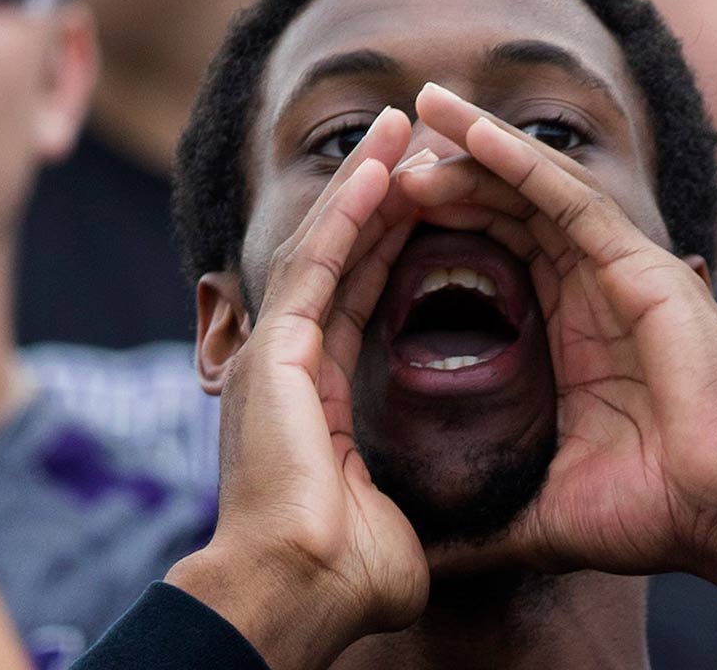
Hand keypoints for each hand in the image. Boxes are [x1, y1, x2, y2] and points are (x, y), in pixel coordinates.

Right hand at [168, 109, 429, 669]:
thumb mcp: (390, 522)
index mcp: (306, 400)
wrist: (296, 592)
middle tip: (410, 135)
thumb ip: (402, 500)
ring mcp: (274, 353)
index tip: (421, 203)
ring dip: (364, 180)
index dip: (384, 246)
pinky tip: (383, 167)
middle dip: (374, 193)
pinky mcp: (278, 350)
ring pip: (324, 243)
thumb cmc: (345, 579)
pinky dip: (351, 210)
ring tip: (401, 124)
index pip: (353, 299)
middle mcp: (283, 366)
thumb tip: (442, 526)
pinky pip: (321, 263)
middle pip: (336, 256)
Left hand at [403, 84, 716, 601]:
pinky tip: (465, 132)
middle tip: (385, 147)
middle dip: (449, 174)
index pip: (498, 261)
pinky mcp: (639, 267)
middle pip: (509, 211)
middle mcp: (594, 294)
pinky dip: (515, 159)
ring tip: (417, 110)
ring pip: (533, 188)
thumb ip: (484, 524)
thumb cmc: (658, 516)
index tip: (379, 214)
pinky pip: (567, 197)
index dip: (442, 230)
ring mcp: (619, 274)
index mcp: (572, 339)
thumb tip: (421, 559)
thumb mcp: (545, 516)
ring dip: (473, 146)